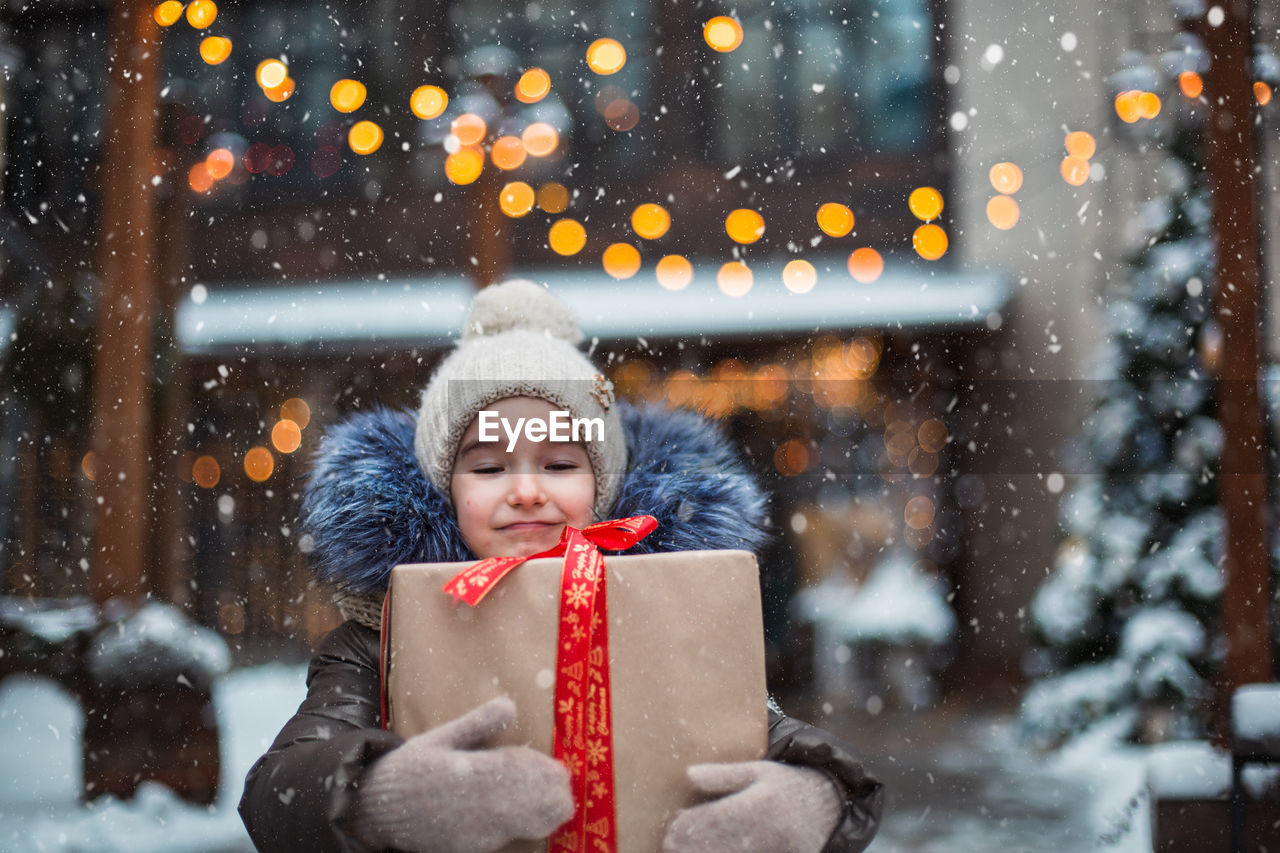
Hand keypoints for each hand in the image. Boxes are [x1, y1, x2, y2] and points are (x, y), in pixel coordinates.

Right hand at [345, 696, 573, 852]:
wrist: (376, 811)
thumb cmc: (409, 768)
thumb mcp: (440, 738)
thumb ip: (477, 724)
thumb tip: (510, 704)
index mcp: (470, 772)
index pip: (522, 770)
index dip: (544, 768)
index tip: (554, 762)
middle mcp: (478, 805)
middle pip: (535, 801)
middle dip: (552, 790)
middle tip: (558, 779)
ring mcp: (477, 831)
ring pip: (529, 823)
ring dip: (543, 808)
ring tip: (549, 795)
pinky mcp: (472, 848)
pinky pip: (508, 836)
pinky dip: (522, 823)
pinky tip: (524, 811)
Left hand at [662, 760, 841, 852]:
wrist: (827, 807)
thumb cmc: (785, 785)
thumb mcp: (758, 771)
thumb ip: (724, 775)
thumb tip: (689, 775)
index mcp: (757, 803)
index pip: (715, 818)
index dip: (689, 827)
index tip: (670, 830)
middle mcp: (764, 830)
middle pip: (718, 842)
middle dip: (691, 846)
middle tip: (669, 845)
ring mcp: (772, 849)